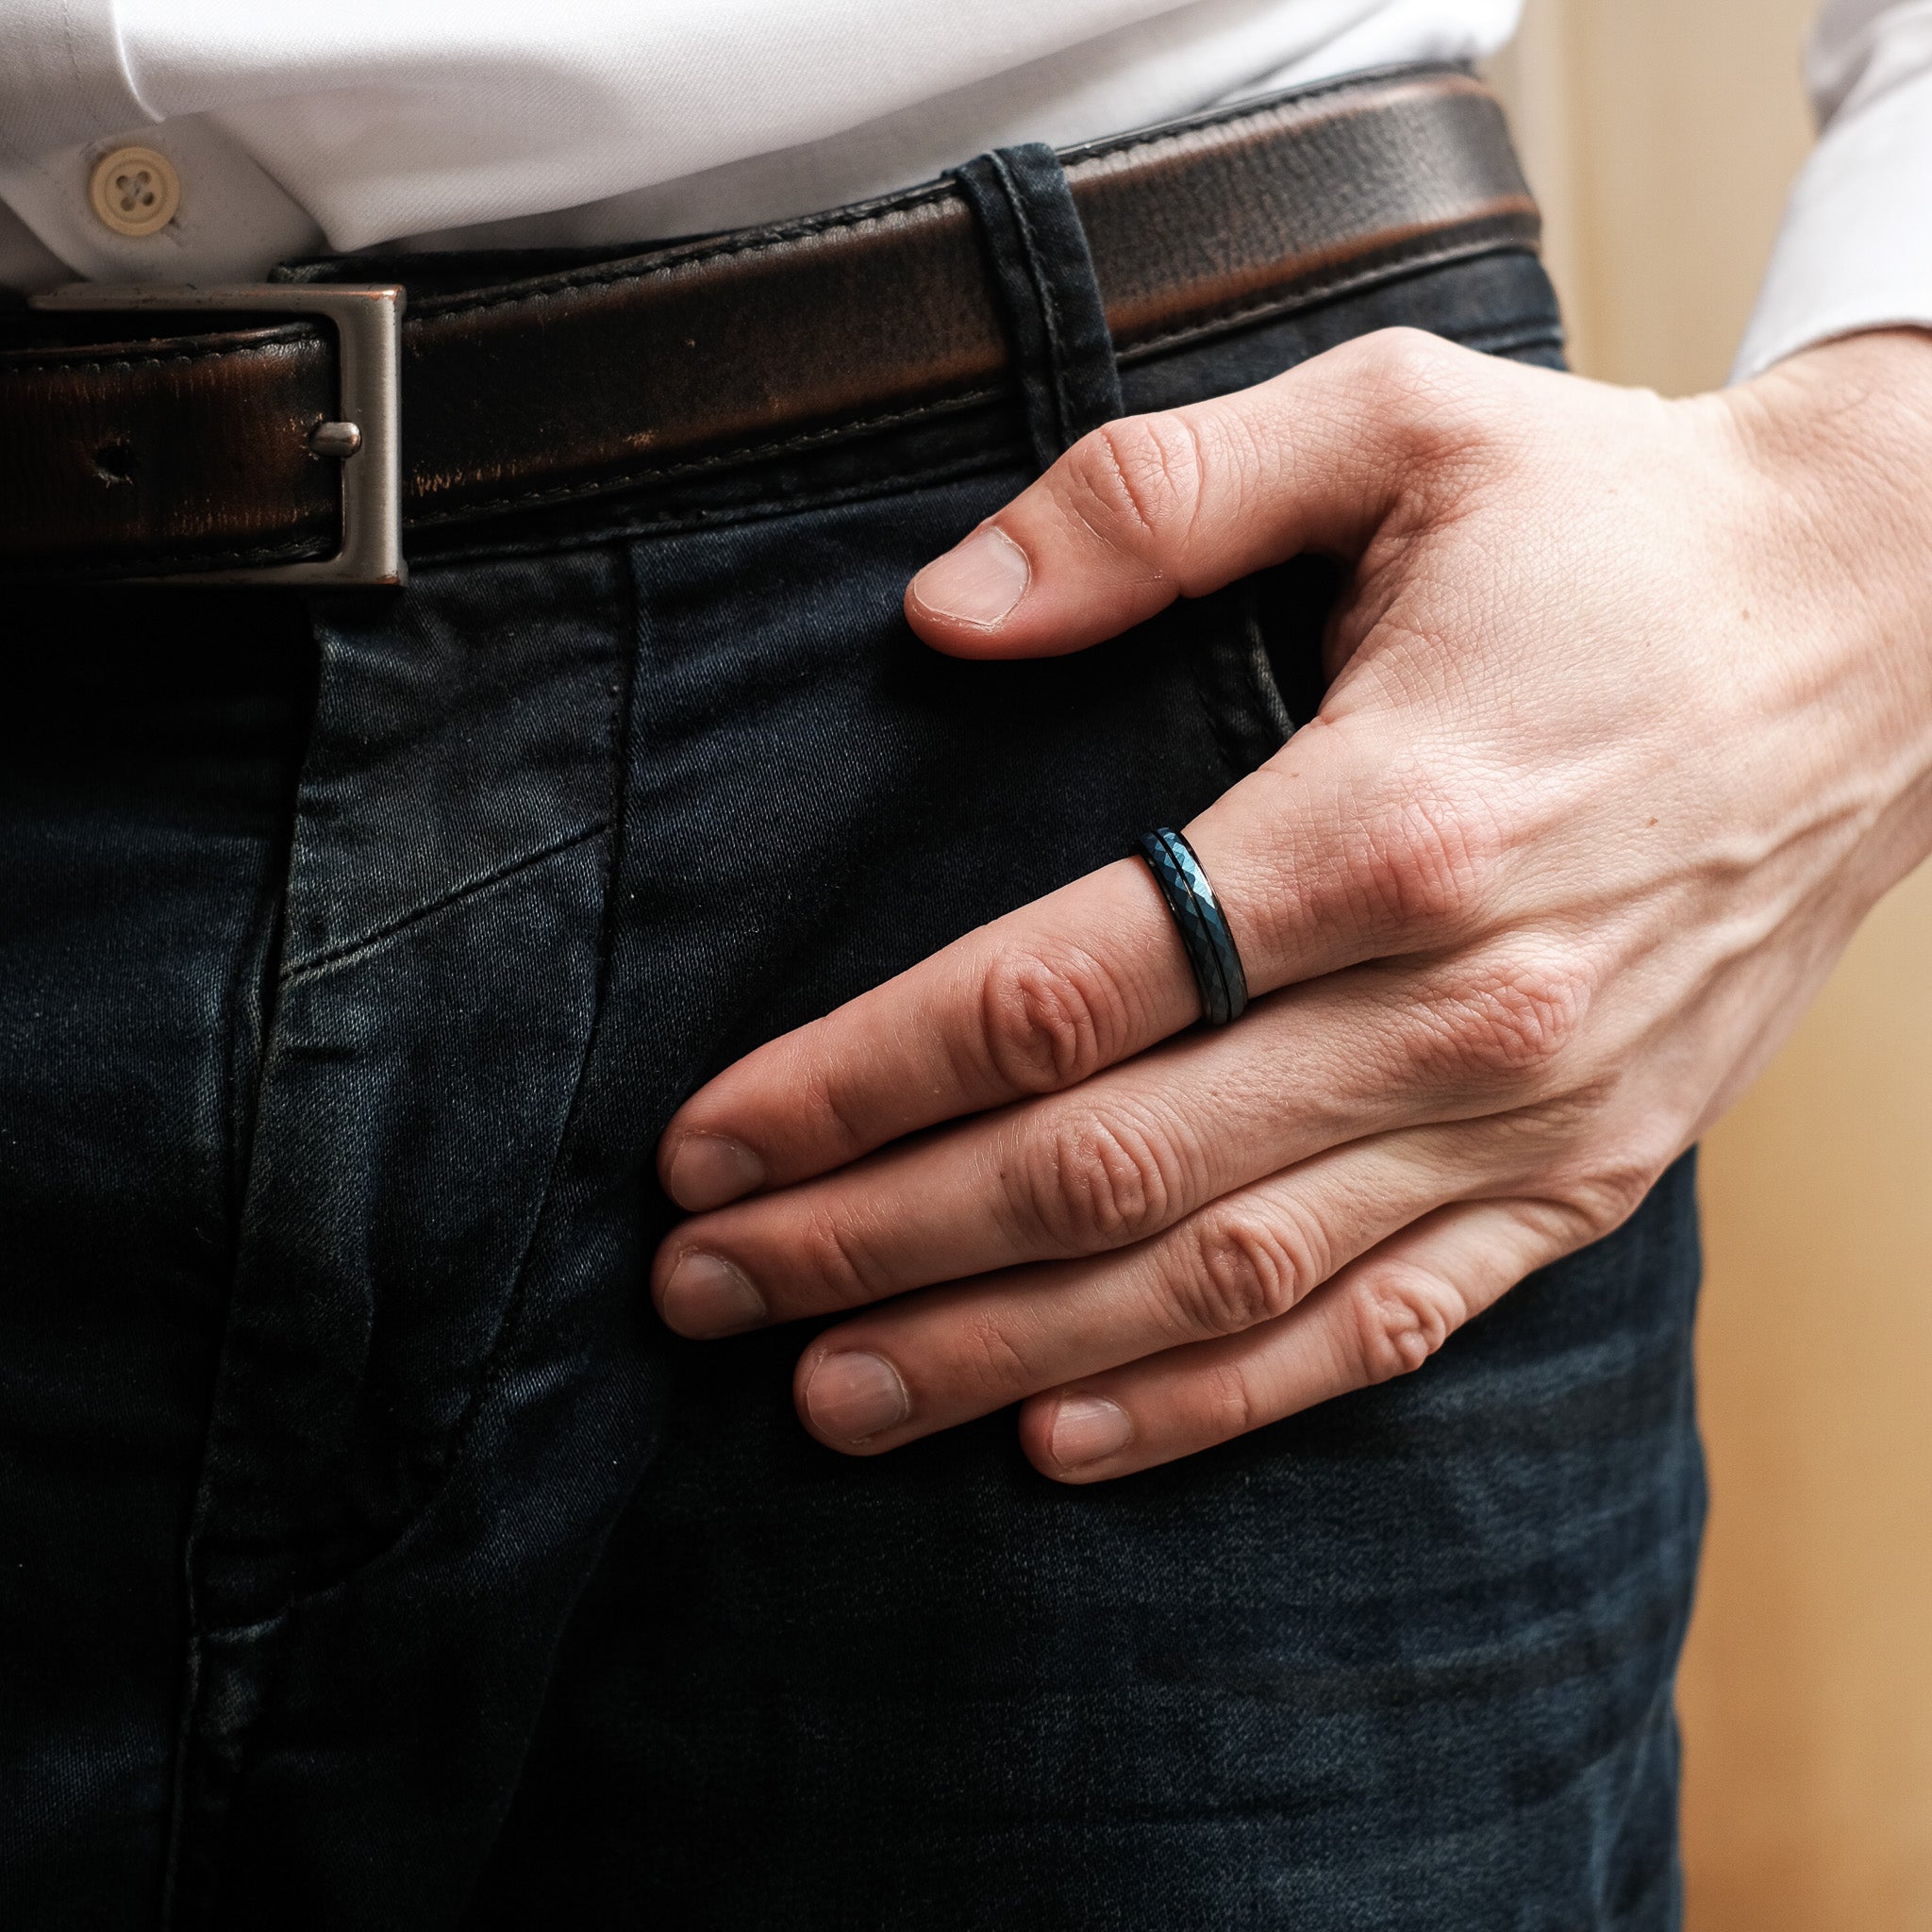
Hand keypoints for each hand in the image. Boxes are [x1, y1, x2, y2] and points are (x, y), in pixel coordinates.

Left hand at [649, 325, 1931, 1480]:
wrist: (1902, 629)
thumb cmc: (1623, 528)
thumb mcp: (1397, 423)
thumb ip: (1152, 499)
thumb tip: (941, 614)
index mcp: (1383, 819)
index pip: (1051, 993)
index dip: (855, 1081)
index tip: (709, 1141)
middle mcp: (1454, 1003)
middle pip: (1101, 1167)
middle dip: (877, 1239)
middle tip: (700, 1289)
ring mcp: (1529, 1116)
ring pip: (1218, 1281)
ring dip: (1003, 1350)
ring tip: (830, 1394)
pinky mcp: (1587, 1178)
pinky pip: (1382, 1329)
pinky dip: (1217, 1402)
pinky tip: (1066, 1436)